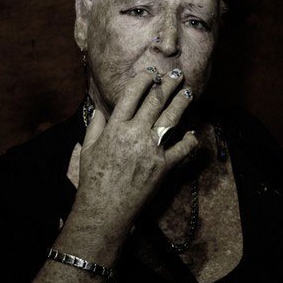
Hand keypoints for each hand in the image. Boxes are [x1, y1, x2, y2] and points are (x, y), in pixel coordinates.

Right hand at [76, 67, 197, 244]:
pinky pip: (182, 150)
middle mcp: (135, 135)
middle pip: (156, 102)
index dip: (143, 80)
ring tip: (188, 92)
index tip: (151, 74)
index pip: (132, 95)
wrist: (105, 208)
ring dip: (182, 103)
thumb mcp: (89, 148)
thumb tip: (99, 109)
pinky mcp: (163, 166)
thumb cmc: (93, 179)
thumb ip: (96, 126)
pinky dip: (190, 141)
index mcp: (115, 128)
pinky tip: (194, 133)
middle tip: (176, 75)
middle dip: (168, 85)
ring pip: (171, 119)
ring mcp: (151, 150)